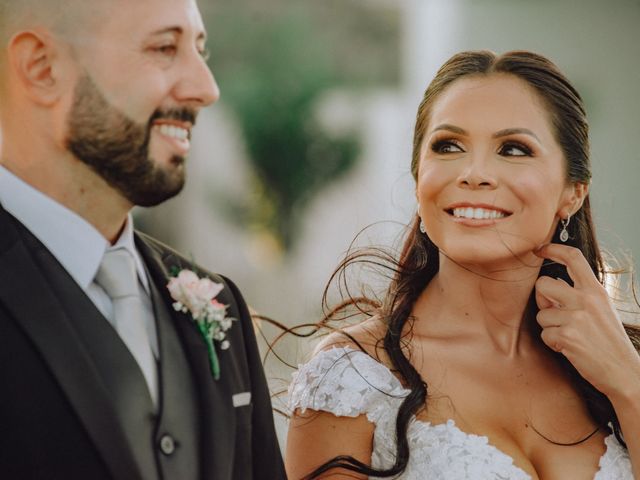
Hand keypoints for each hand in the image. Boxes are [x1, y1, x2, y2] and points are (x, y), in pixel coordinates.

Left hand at [534, 243, 639, 399]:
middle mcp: (586, 300)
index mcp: (596, 291)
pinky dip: (553, 343)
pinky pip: (544, 334)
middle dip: (542, 299)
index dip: (552, 249)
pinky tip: (570, 348)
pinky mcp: (567, 335)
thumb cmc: (609, 341)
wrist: (624, 372)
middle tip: (554, 312)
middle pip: (543, 284)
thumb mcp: (601, 310)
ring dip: (550, 327)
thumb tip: (551, 286)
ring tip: (570, 336)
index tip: (539, 250)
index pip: (573, 258)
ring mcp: (576, 317)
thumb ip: (578, 296)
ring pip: (542, 313)